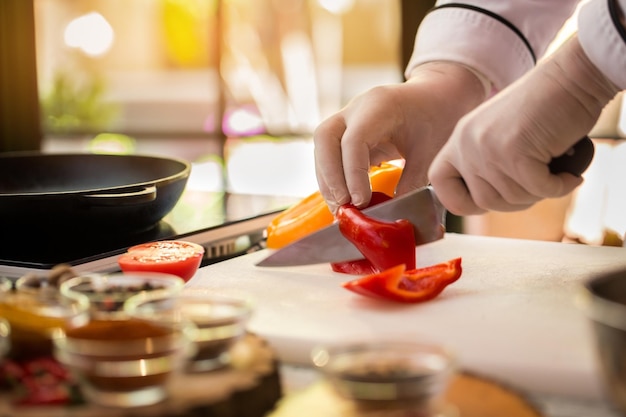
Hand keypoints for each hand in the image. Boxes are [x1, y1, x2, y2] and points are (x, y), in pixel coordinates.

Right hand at [313, 62, 486, 212]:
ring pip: (322, 147)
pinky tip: (344, 199)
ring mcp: (348, 118)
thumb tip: (389, 218)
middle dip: (330, 176)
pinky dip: (333, 177)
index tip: (361, 202)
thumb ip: (410, 184)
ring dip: (328, 180)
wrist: (438, 97)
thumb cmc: (438, 120)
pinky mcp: (346, 132)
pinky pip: (328, 154)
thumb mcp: (430, 154)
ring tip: (342, 210)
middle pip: (324, 139)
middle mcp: (356, 109)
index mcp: (380, 106)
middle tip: (344, 206)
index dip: (353, 174)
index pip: (354, 140)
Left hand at [428, 35, 619, 215]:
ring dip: (539, 193)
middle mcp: (467, 143)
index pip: (438, 182)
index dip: (461, 201)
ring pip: (512, 199)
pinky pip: (538, 190)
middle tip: (539, 183)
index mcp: (459, 139)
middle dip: (516, 201)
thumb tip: (483, 201)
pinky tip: (569, 175)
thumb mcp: (499, 134)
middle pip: (483, 201)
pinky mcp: (515, 152)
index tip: (489, 200)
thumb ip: (484, 162)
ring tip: (553, 170)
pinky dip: (559, 187)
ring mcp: (488, 148)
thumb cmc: (545, 108)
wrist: (573, 77)